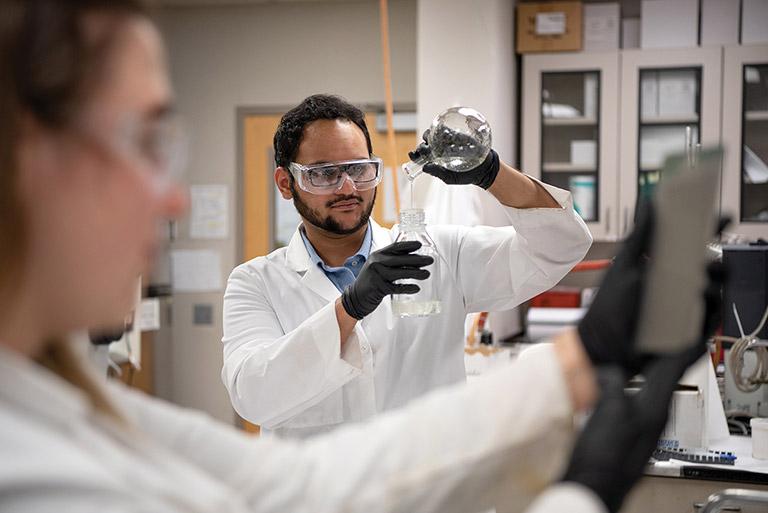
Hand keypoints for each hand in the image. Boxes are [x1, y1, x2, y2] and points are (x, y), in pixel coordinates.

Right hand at [341, 241, 432, 319]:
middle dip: (417, 259)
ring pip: (400, 273)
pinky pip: (396, 287)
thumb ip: (390, 261)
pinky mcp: (379, 288)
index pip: (395, 247)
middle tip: (429, 260)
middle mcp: (376, 263)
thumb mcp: (377, 266)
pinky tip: (416, 288)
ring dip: (415, 273)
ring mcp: (377, 275)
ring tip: (426, 274)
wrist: (354, 297)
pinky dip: (407, 288)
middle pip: (400, 259)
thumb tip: (414, 259)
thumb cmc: (370, 281)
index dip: (408, 245)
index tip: (419, 246)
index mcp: (377, 255)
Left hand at [408, 130, 499, 188]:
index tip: (412, 154)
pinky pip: (445, 130)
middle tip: (425, 149)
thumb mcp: (450, 178)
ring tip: (430, 139)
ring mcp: (446, 143)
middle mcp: (438, 152)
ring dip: (428, 136)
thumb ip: (437, 173)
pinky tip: (440, 131)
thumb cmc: (466, 175)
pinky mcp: (455, 135)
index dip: (415, 155)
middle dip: (422, 146)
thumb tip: (425, 167)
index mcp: (435, 162)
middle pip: (424, 145)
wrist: (484, 167)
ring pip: (432, 135)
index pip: (421, 157)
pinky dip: (440, 129)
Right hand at [562, 343, 704, 512]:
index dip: (683, 345)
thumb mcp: (610, 409)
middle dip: (665, 353)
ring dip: (645, 366)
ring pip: (647, 386)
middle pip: (664, 376)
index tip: (691, 328)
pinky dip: (626, 383)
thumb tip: (607, 368)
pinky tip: (613, 381)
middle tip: (662, 334)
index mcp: (655, 407)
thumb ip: (613, 381)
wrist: (591, 485)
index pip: (675, 368)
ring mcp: (638, 424)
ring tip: (639, 350)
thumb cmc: (604, 457)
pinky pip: (629, 397)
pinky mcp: (623, 431)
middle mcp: (651, 415)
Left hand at [578, 203, 727, 373]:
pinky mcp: (689, 326)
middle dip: (715, 256)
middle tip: (707, 258)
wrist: (604, 345)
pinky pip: (711, 313)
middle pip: (708, 263)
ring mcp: (684, 304)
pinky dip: (710, 305)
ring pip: (714, 286)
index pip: (689, 242)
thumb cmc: (609, 308)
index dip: (708, 227)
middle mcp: (676, 283)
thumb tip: (648, 204)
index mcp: (661, 265)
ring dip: (712, 280)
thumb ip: (640, 237)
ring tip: (699, 280)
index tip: (721, 216)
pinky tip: (699, 299)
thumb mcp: (625, 267)